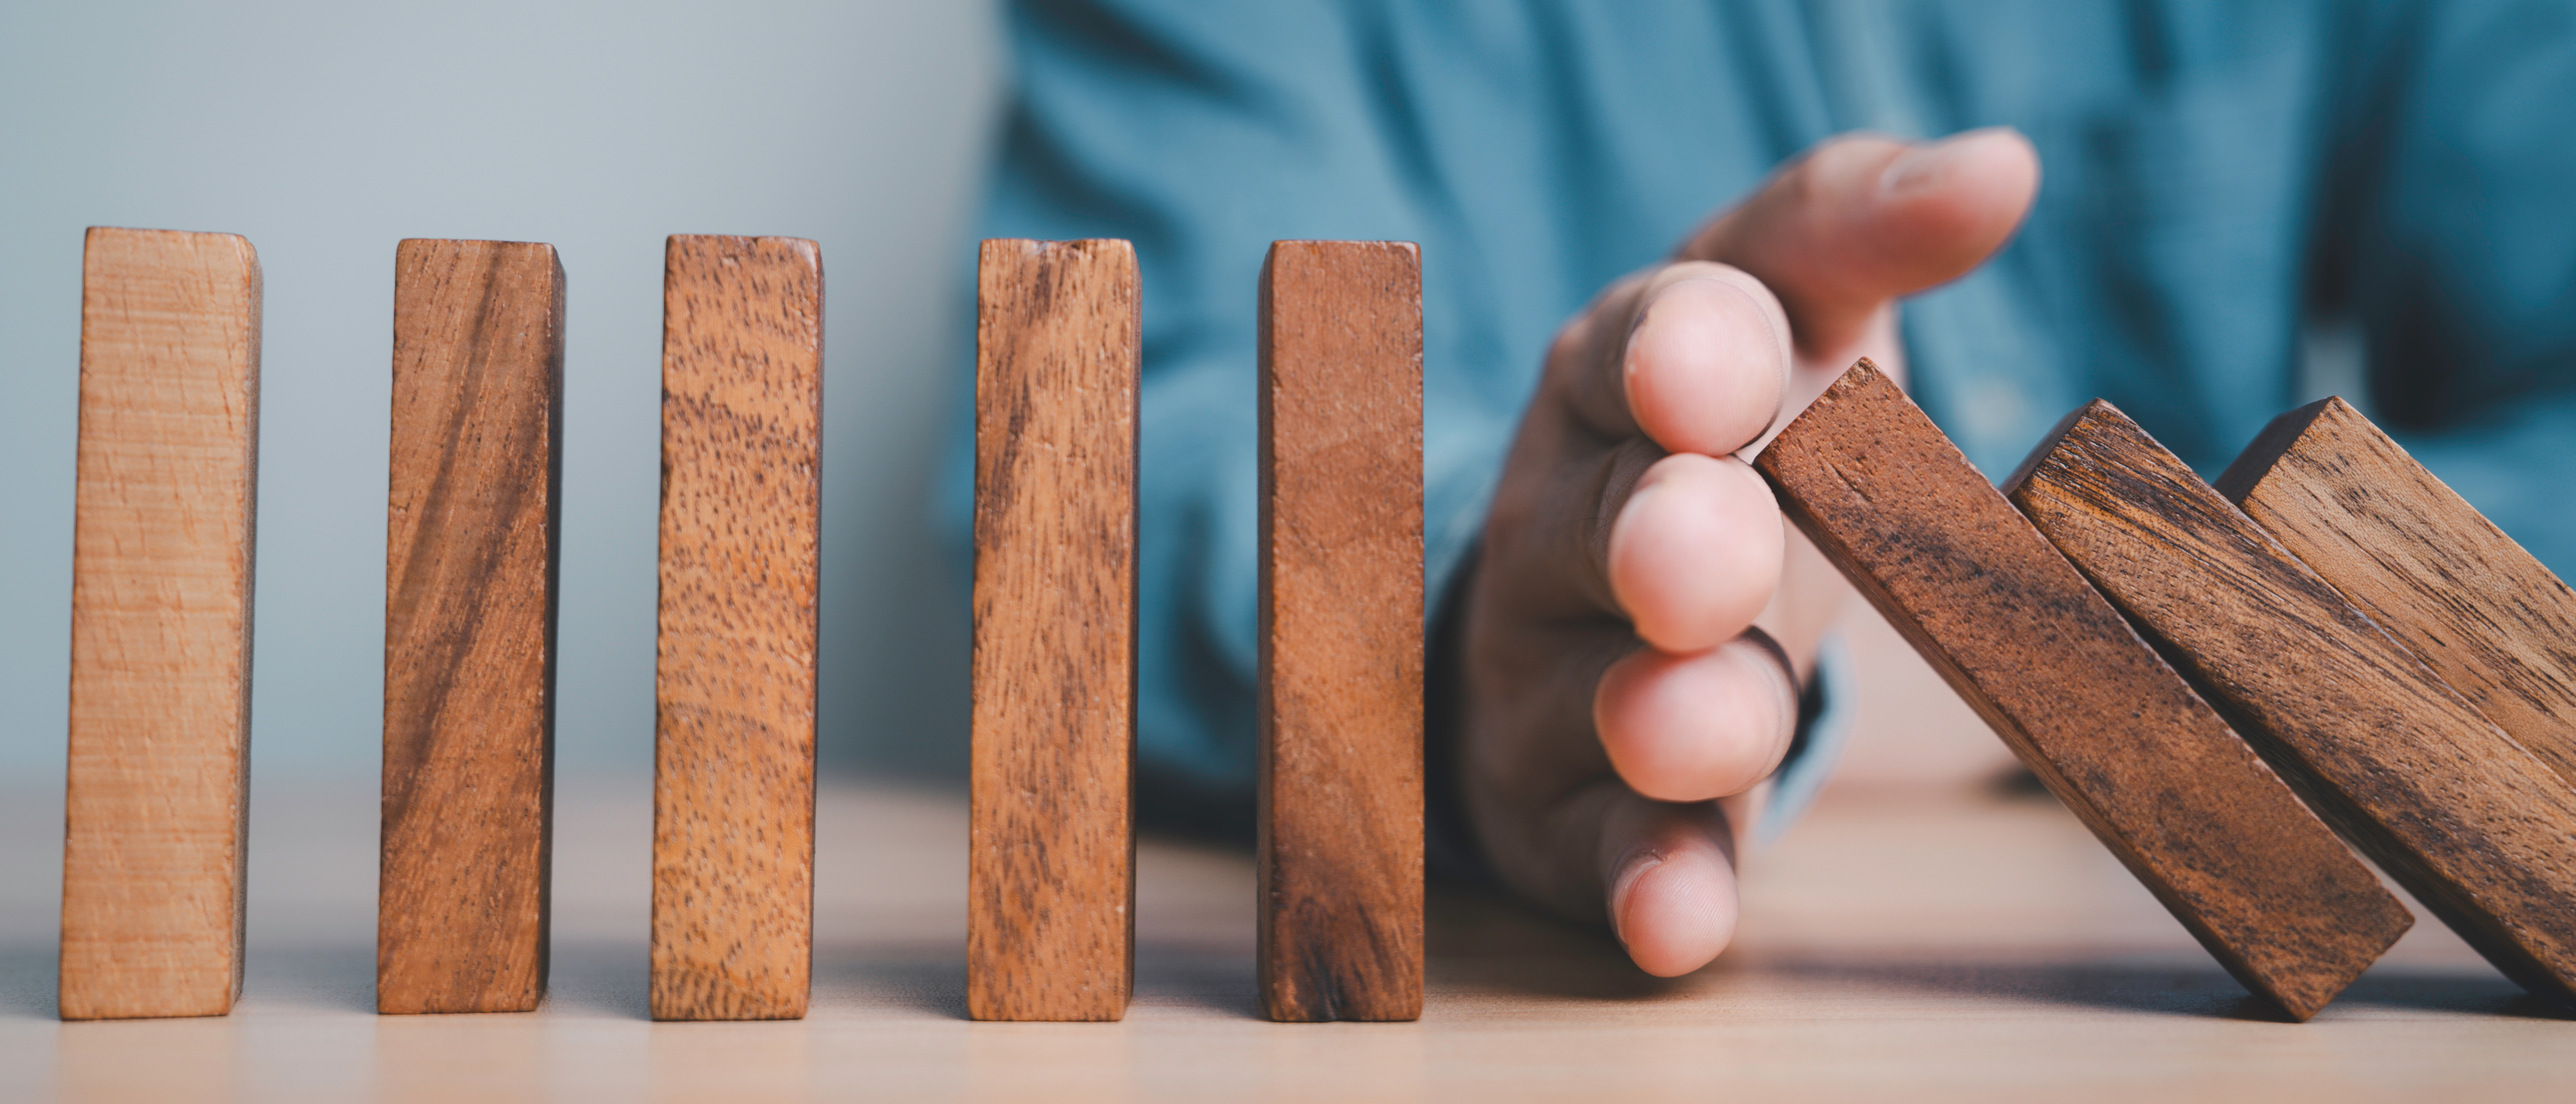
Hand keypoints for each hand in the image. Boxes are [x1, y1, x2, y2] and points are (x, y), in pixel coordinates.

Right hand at [1461, 129, 2039, 974]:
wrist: (1610, 599)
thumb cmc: (1737, 437)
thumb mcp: (1792, 312)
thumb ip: (1864, 229)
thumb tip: (2002, 162)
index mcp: (1625, 380)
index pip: (1639, 346)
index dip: (1677, 358)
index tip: (1716, 372)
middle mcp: (1572, 521)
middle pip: (1600, 525)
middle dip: (1656, 541)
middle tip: (1705, 559)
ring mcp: (1560, 671)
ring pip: (1597, 693)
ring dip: (1658, 715)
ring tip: (1710, 731)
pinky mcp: (1577, 810)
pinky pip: (1604, 848)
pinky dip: (1642, 880)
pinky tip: (1678, 923)